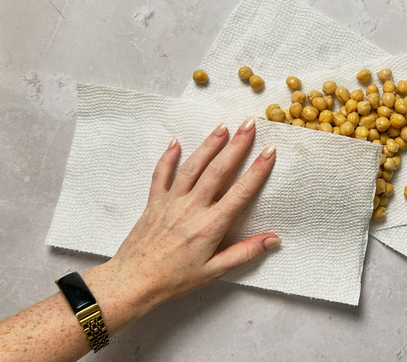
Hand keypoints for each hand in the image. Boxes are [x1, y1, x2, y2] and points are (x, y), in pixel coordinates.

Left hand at [84, 117, 278, 326]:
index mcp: (210, 225)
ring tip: (223, 126)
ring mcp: (171, 202)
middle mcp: (192, 208)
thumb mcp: (215, 271)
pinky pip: (161, 174)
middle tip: (250, 124)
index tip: (270, 151)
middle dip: (236, 144)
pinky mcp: (154, 202)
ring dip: (209, 144)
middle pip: (217, 169)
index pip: (240, 191)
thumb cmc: (175, 279)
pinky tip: (176, 142)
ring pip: (193, 166)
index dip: (257, 170)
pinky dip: (168, 157)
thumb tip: (273, 239)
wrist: (133, 282)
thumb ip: (245, 253)